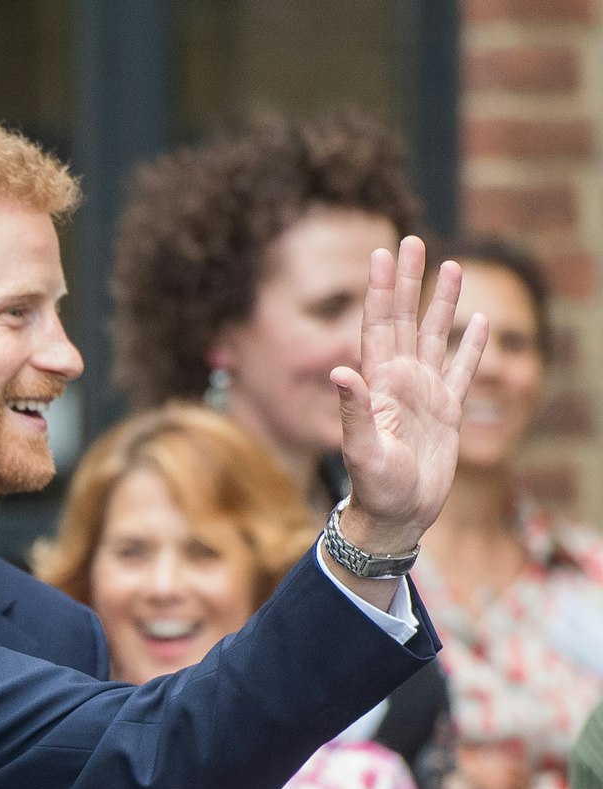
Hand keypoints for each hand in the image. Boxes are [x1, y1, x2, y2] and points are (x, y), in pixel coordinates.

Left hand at [332, 238, 487, 558]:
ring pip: (434, 336)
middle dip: (408, 281)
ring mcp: (424, 395)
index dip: (379, 290)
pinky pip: (462, 371)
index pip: (377, 326)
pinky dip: (471, 346)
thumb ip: (353, 411)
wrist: (396, 517)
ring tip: (451, 265)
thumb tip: (340, 371)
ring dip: (441, 303)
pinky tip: (478, 321)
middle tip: (412, 240)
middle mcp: (400, 382)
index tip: (382, 252)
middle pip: (404, 319)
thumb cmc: (374, 490)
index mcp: (378, 385)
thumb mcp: (362, 451)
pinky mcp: (446, 413)